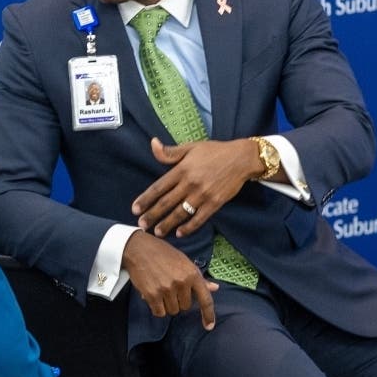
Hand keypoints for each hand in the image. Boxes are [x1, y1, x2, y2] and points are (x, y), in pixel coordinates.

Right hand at [123, 231, 217, 329]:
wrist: (138, 248)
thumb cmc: (162, 253)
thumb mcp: (184, 261)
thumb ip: (198, 278)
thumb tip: (215, 288)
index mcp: (192, 274)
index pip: (205, 299)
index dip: (208, 315)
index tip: (209, 326)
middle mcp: (181, 282)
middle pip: (185, 307)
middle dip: (179, 300)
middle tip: (170, 288)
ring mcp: (167, 289)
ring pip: (172, 310)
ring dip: (167, 305)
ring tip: (160, 290)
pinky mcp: (152, 294)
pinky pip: (159, 312)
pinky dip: (157, 308)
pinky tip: (153, 296)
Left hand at [132, 137, 260, 237]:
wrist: (241, 158)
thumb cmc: (214, 152)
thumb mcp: (190, 147)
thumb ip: (170, 152)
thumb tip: (152, 143)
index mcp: (181, 169)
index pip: (159, 187)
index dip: (145, 199)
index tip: (135, 209)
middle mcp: (190, 183)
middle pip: (166, 203)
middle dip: (152, 216)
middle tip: (141, 226)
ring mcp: (203, 194)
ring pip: (180, 213)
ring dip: (167, 224)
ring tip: (157, 233)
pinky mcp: (215, 203)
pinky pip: (199, 218)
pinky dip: (189, 227)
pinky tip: (180, 233)